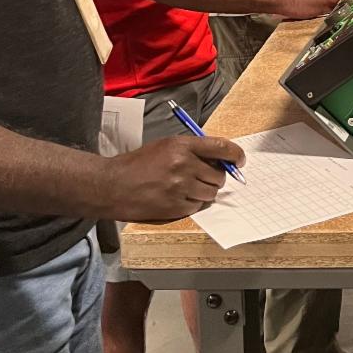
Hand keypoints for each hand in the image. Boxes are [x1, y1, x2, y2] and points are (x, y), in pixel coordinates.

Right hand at [105, 135, 245, 221]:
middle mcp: (184, 165)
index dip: (235, 155)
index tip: (239, 160)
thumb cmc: (138, 164)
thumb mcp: (165, 146)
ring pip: (211, 193)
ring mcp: (180, 188)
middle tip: (204, 177)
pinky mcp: (175, 207)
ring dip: (205, 192)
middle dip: (216, 177)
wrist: (112, 185)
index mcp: (182, 146)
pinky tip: (177, 198)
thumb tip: (220, 158)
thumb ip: (193, 150)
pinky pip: (197, 207)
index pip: (221, 148)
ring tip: (187, 188)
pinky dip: (192, 204)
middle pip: (219, 175)